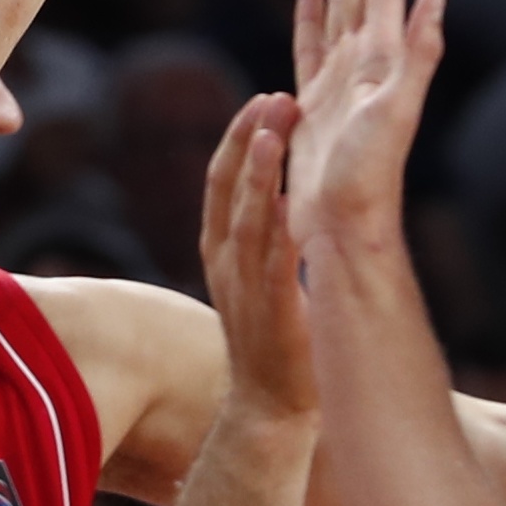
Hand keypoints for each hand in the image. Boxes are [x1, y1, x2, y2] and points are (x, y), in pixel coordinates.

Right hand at [199, 92, 313, 421]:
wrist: (270, 407)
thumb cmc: (274, 339)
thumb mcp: (260, 277)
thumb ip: (264, 236)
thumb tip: (279, 192)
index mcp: (220, 250)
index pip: (220, 181)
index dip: (237, 139)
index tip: (262, 102)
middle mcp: (225, 263)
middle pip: (228, 188)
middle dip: (249, 139)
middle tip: (276, 98)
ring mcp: (243, 288)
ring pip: (245, 218)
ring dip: (258, 171)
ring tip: (274, 130)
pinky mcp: (270, 313)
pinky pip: (270, 264)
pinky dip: (275, 230)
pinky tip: (286, 201)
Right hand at [279, 0, 447, 245]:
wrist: (346, 227)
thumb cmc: (369, 177)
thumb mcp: (398, 111)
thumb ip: (419, 54)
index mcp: (383, 56)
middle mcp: (365, 61)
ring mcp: (340, 79)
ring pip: (342, 6)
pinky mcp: (316, 101)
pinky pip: (312, 43)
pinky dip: (312, 13)